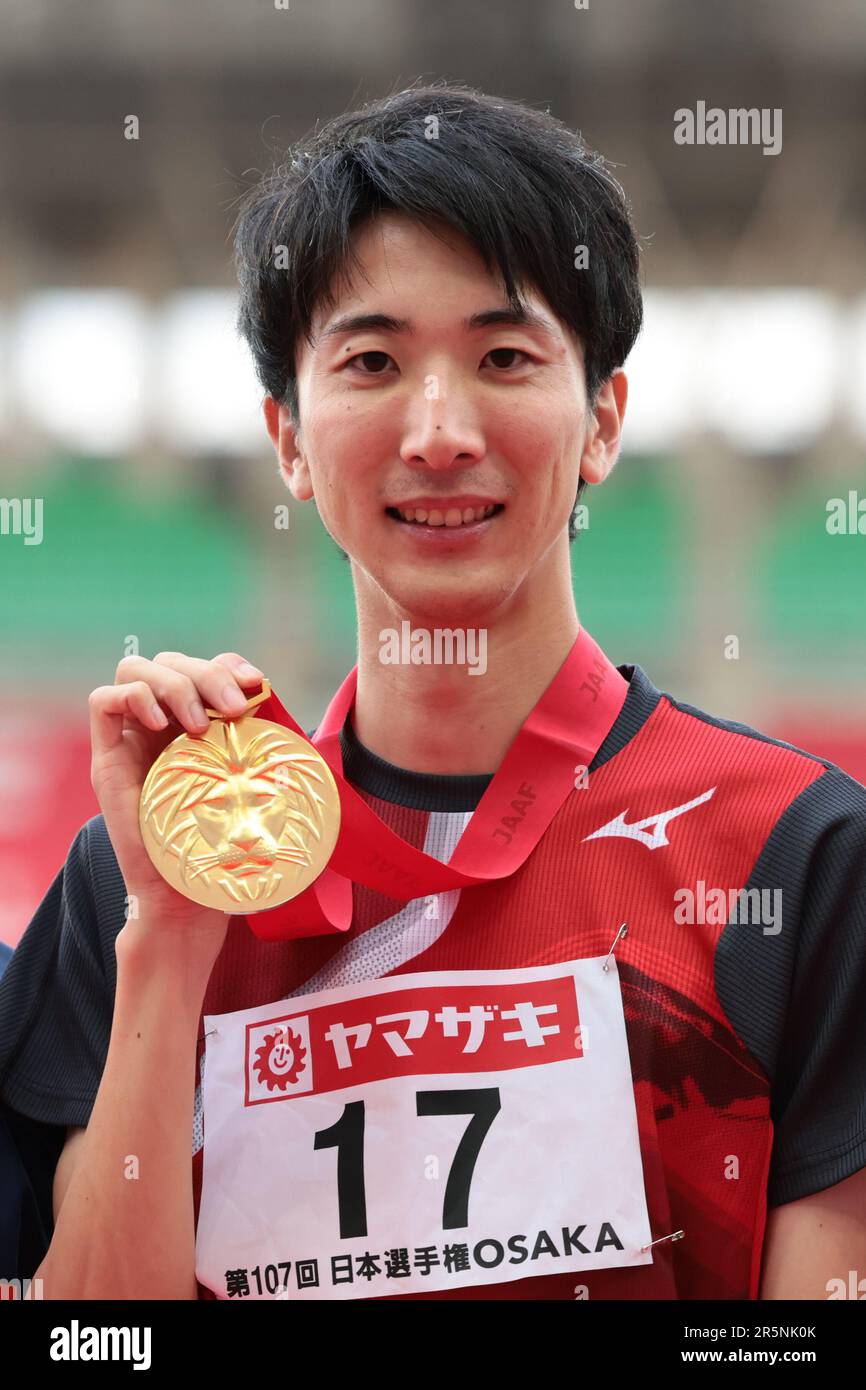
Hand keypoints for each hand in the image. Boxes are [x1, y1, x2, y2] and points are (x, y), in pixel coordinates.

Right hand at [88, 650, 265, 943]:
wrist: (187, 895)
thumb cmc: (223, 843)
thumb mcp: (248, 780)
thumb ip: (253, 739)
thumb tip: (272, 696)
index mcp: (196, 723)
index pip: (202, 666)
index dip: (226, 664)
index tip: (255, 684)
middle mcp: (161, 724)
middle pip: (169, 661)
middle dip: (205, 674)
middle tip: (233, 708)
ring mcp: (131, 738)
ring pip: (134, 670)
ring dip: (174, 684)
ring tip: (201, 724)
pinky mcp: (107, 758)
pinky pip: (101, 701)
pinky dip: (133, 697)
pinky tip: (162, 725)